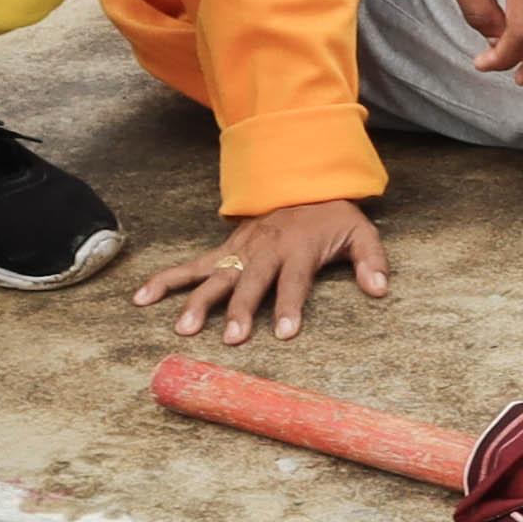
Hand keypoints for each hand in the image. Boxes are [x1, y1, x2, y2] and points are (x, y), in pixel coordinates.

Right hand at [130, 196, 386, 340]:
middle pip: (250, 282)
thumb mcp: (361, 233)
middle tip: (231, 339)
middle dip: (240, 309)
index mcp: (298, 248)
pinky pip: (191, 265)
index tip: (285, 333)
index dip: (290, 306)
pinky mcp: (224, 249)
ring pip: (215, 276)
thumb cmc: (332, 217)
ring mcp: (240, 249)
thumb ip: (372, 261)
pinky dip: (165, 280)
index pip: (294, 280)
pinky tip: (142, 298)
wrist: (303, 182)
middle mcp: (265, 249)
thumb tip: (380, 289)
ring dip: (197, 301)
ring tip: (182, 329)